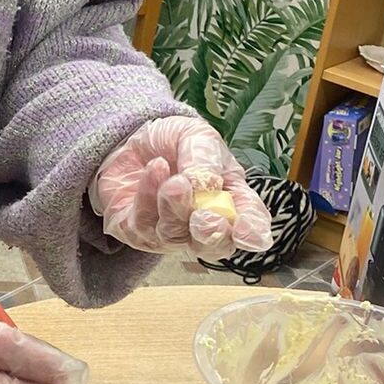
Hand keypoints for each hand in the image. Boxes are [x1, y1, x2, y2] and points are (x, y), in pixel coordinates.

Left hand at [88, 116, 273, 260]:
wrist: (131, 141)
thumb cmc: (174, 143)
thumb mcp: (197, 137)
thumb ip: (205, 159)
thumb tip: (207, 185)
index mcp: (233, 201)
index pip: (250, 226)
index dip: (252, 233)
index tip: (246, 233)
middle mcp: (204, 225)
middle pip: (213, 246)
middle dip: (211, 234)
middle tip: (204, 216)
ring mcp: (170, 233)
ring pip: (175, 236)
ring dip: (175, 208)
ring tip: (175, 181)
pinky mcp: (138, 232)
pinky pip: (143, 224)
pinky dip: (148, 197)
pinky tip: (154, 169)